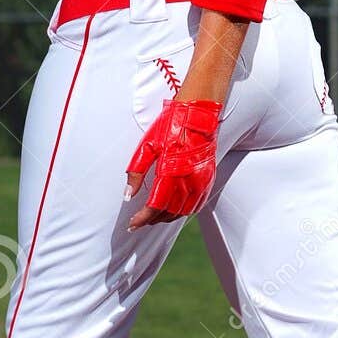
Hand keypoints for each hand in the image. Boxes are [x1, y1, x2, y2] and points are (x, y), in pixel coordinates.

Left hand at [125, 98, 221, 225]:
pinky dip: (184, 212)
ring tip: (154, 217)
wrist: (198, 113)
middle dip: (153, 219)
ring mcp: (201, 181)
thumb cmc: (171, 125)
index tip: (133, 224)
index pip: (156, 205)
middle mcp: (189, 179)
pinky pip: (197, 204)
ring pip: (183, 211)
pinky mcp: (209, 179)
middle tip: (140, 221)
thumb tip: (128, 194)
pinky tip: (174, 210)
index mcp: (171, 170)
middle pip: (169, 211)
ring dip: (167, 217)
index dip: (143, 218)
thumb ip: (137, 172)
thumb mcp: (147, 145)